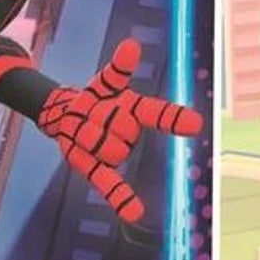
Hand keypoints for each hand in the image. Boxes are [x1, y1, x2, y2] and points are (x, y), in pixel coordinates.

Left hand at [38, 39, 202, 222]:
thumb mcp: (102, 84)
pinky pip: (111, 185)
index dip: (174, 119)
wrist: (64, 117)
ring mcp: (114, 152)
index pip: (158, 114)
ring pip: (108, 151)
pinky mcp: (97, 169)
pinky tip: (135, 214)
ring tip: (81, 129)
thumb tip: (132, 46)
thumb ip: (117, 70)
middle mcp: (130, 133)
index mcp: (135, 111)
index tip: (195, 125)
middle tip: (88, 114)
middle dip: (99, 121)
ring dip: (88, 139)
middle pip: (122, 133)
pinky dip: (122, 199)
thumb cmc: (93, 100)